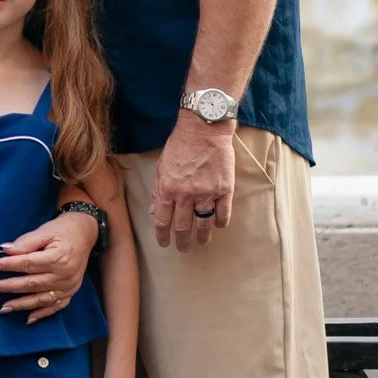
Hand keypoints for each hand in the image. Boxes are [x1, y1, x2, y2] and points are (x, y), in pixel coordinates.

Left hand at [0, 207, 96, 319]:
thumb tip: (5, 250)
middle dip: (10, 286)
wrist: (84, 233)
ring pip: (41, 299)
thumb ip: (26, 242)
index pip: (28, 264)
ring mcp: (69, 286)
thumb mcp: (44, 230)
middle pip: (32, 284)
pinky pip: (56, 307)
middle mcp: (64, 275)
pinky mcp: (71, 292)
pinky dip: (42, 314)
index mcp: (58, 258)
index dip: (9, 265)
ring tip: (4, 308)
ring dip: (21, 305)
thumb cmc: (62, 230)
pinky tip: (28, 319)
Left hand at [152, 117, 234, 248]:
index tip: (164, 244)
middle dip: (182, 241)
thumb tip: (154, 210)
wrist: (204, 128)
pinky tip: (218, 226)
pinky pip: (223, 213)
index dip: (162, 235)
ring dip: (202, 237)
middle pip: (183, 227)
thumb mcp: (161, 165)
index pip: (162, 220)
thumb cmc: (180, 145)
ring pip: (204, 224)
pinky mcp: (224, 189)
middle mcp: (186, 194)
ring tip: (201, 243)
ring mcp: (207, 193)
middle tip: (183, 249)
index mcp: (167, 188)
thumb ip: (158, 189)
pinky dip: (220, 222)